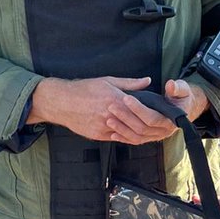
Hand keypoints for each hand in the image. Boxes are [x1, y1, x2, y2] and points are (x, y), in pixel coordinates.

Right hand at [29, 75, 151, 140]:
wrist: (62, 102)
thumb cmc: (84, 89)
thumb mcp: (107, 81)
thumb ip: (129, 83)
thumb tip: (147, 81)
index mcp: (115, 99)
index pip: (139, 109)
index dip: (150, 112)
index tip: (157, 113)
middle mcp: (111, 114)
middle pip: (136, 124)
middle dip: (147, 125)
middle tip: (156, 125)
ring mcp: (104, 126)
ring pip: (127, 133)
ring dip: (137, 132)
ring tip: (145, 130)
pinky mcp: (98, 135)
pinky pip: (116, 138)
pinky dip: (124, 136)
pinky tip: (129, 132)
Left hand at [106, 78, 208, 144]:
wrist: (184, 108)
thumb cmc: (181, 97)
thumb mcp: (183, 89)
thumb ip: (177, 87)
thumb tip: (171, 85)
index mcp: (171, 121)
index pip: (152, 117)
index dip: (138, 109)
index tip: (126, 98)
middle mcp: (164, 131)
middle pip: (142, 128)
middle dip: (126, 117)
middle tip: (111, 106)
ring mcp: (156, 136)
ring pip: (137, 137)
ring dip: (122, 129)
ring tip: (109, 120)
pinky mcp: (149, 138)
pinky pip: (135, 141)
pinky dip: (123, 138)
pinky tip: (112, 134)